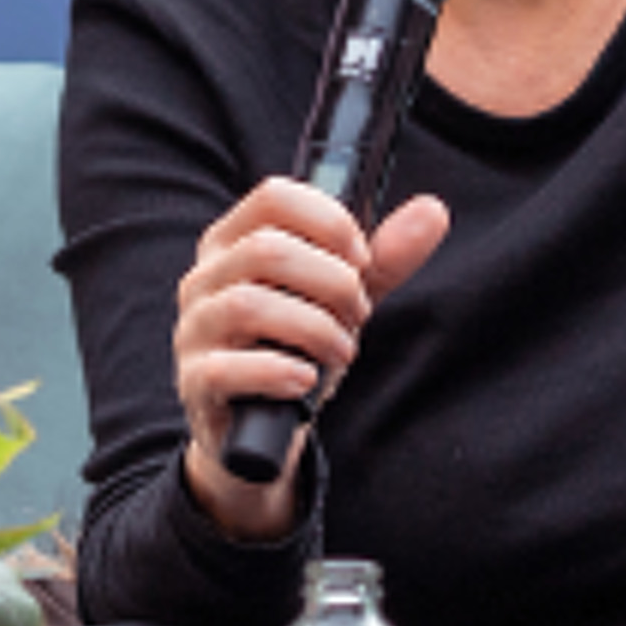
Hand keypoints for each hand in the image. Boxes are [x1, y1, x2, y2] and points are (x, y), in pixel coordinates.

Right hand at [175, 180, 447, 539]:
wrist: (260, 429)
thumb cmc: (295, 348)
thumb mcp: (340, 299)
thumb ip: (384, 258)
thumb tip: (432, 210)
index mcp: (233, 243)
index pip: (273, 197)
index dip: (329, 222)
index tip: (360, 259)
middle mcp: (203, 278)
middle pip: (266, 249)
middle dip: (333, 283)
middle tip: (358, 314)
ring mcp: (193, 330)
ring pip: (246, 305)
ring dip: (314, 328)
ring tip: (341, 350)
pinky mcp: (194, 381)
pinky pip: (225, 369)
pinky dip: (277, 372)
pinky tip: (305, 380)